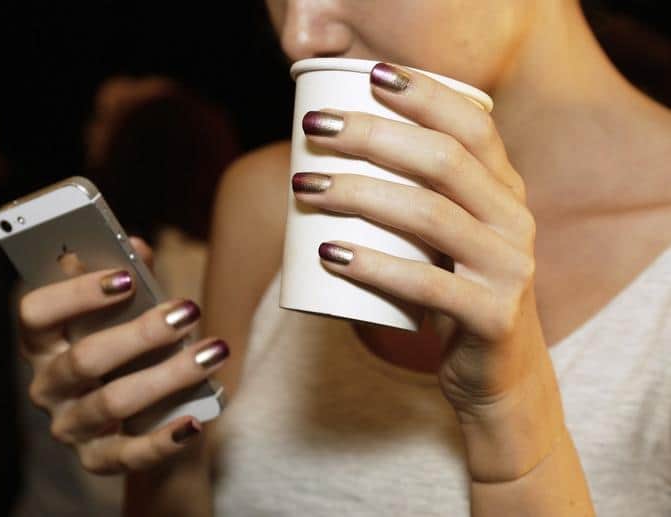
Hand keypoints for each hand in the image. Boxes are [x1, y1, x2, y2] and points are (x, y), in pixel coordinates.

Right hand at [18, 237, 229, 473]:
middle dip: (141, 333)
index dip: (76, 293)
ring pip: (114, 402)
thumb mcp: (130, 311)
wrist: (147, 417)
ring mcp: (70, 426)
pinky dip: (164, 440)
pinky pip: (129, 455)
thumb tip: (136, 246)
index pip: (36, 313)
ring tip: (212, 353)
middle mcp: (47, 385)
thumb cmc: (134, 349)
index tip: (125, 277)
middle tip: (188, 311)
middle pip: (83, 359)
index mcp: (43, 341)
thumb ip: (132, 276)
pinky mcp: (98, 460)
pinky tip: (194, 422)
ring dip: (168, 376)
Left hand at [294, 63, 562, 479]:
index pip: (472, 124)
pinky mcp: (492, 317)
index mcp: (506, 190)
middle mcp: (516, 221)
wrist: (497, 372)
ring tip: (306, 185)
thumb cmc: (453, 292)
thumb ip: (420, 193)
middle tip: (318, 129)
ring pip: (430, 216)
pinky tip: (329, 253)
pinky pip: (426, 286)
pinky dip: (373, 266)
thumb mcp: (449, 235)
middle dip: (374, 136)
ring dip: (360, 193)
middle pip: (444, 161)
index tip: (368, 75)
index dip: (424, 94)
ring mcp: (509, 270)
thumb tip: (333, 151)